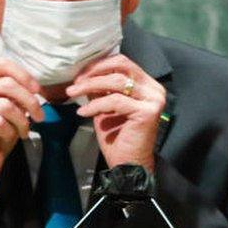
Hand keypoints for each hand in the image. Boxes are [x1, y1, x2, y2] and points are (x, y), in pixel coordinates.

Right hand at [0, 59, 43, 199]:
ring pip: (5, 105)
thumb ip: (16, 94)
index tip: (37, 91)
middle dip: (30, 101)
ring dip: (21, 120)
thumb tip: (35, 88)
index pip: (1, 65)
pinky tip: (7, 137)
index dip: (23, 76)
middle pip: (7, 84)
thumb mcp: (10, 109)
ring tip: (24, 131)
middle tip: (40, 116)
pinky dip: (9, 132)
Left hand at [66, 55, 165, 171]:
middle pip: (122, 65)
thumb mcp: (105, 107)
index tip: (79, 74)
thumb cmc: (117, 137)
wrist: (127, 164)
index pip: (123, 63)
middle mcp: (154, 89)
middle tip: (75, 82)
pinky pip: (115, 100)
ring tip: (73, 93)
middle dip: (94, 71)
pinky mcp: (147, 112)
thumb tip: (84, 73)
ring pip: (117, 81)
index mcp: (147, 85)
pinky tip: (83, 112)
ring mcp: (153, 100)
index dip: (99, 65)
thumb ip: (101, 89)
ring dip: (90, 85)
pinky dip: (96, 104)